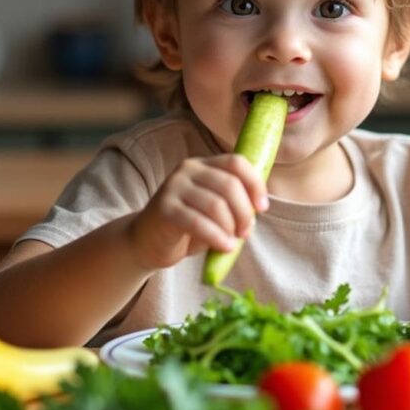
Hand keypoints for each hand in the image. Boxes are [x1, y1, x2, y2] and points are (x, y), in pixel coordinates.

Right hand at [126, 154, 268, 270]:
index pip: (236, 162)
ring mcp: (173, 187)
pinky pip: (198, 222)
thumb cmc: (187, 226)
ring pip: (216, 205)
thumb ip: (233, 204)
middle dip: (244, 212)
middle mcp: (188, 169)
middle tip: (246, 232)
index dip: (255, 184)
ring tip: (233, 242)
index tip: (263, 207)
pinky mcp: (164, 209)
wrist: (146, 241)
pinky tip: (224, 247)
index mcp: (204, 164)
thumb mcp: (214, 209)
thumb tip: (257, 209)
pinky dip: (216, 237)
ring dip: (231, 227)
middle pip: (230, 185)